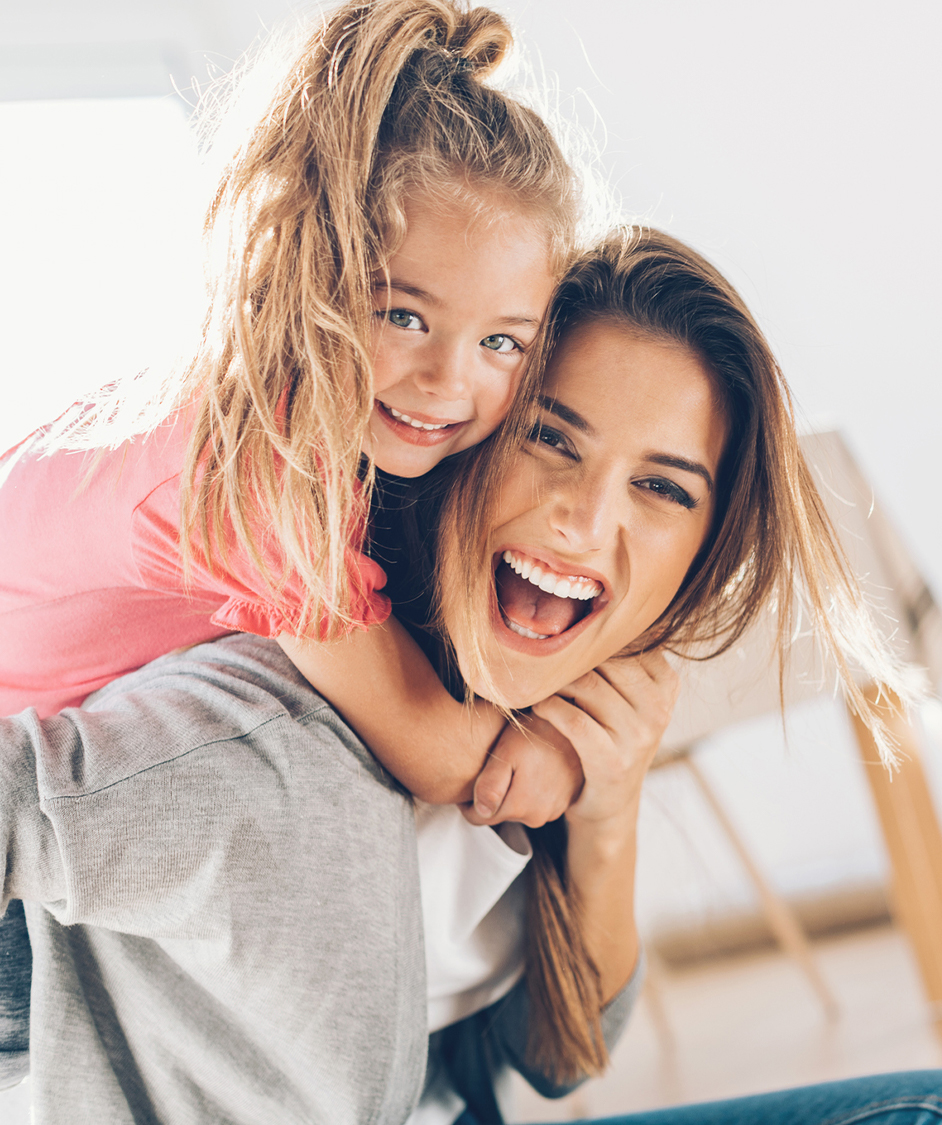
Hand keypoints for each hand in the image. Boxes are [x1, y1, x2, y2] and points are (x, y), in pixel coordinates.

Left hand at [461, 711, 583, 826]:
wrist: (575, 725)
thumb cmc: (538, 732)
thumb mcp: (506, 752)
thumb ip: (489, 785)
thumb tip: (479, 811)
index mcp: (519, 806)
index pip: (478, 817)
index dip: (468, 801)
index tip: (471, 779)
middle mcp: (537, 816)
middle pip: (499, 813)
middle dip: (493, 795)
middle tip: (497, 765)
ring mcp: (552, 811)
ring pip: (518, 809)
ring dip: (513, 792)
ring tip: (517, 764)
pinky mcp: (563, 804)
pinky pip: (535, 803)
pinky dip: (530, 790)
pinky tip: (533, 768)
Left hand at [530, 650, 678, 834]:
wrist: (609, 804)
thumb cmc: (610, 736)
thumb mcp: (627, 696)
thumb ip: (619, 658)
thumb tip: (591, 604)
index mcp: (666, 683)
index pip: (626, 640)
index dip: (589, 635)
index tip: (562, 634)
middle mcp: (659, 708)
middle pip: (605, 660)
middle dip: (569, 656)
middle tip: (541, 654)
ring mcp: (640, 737)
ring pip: (586, 686)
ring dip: (554, 681)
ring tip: (537, 680)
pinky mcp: (613, 762)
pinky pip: (572, 720)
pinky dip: (548, 708)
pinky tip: (537, 706)